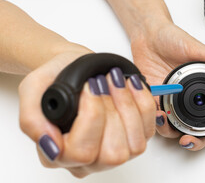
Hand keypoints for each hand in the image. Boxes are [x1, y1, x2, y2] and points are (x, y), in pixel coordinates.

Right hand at [18, 49, 156, 177]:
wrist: (74, 66)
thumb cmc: (56, 78)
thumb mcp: (33, 89)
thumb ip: (32, 119)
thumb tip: (49, 144)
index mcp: (59, 154)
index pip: (81, 152)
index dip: (91, 117)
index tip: (89, 88)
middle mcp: (89, 160)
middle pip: (112, 153)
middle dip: (112, 111)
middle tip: (102, 82)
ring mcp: (116, 151)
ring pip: (134, 146)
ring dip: (128, 106)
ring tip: (115, 80)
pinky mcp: (135, 137)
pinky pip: (149, 129)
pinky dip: (144, 103)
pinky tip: (130, 84)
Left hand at [131, 23, 204, 150]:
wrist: (147, 34)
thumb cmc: (171, 38)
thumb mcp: (196, 47)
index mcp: (203, 87)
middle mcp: (188, 97)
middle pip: (200, 127)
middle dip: (198, 140)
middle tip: (191, 140)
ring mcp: (171, 100)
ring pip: (177, 127)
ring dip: (173, 132)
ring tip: (168, 123)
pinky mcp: (154, 100)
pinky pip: (156, 118)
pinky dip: (156, 122)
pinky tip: (157, 115)